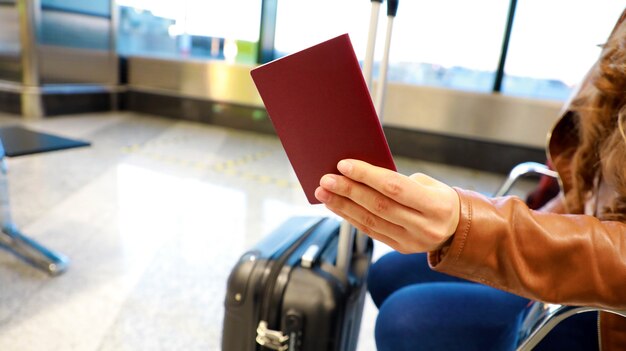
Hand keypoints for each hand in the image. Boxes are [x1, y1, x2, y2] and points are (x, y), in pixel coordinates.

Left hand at [314, 159, 460, 253]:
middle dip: (348, 191)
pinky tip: (337, 206)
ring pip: (370, 221)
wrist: (459, 229)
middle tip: (326, 179)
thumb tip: (362, 176)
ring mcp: (412, 241)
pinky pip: (371, 231)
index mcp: (436, 205)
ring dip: (343, 206)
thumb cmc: (439, 198)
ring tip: (324, 193)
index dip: (367, 175)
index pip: (394, 187)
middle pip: (378, 206)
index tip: (343, 164)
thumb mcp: (430, 185)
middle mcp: (424, 226)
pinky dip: (351, 217)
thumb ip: (399, 182)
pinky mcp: (401, 248)